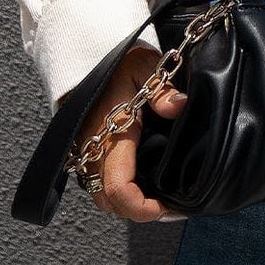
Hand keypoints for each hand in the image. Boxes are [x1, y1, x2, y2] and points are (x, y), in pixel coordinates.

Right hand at [75, 42, 188, 223]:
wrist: (86, 53)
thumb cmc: (118, 61)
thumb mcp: (144, 66)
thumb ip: (161, 89)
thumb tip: (179, 106)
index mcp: (111, 135)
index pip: (118, 188)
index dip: (141, 207)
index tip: (165, 207)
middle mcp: (93, 149)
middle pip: (107, 201)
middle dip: (136, 211)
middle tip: (169, 207)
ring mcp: (86, 151)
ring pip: (99, 194)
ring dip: (125, 202)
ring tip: (158, 198)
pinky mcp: (86, 148)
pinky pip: (96, 180)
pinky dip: (117, 189)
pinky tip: (141, 181)